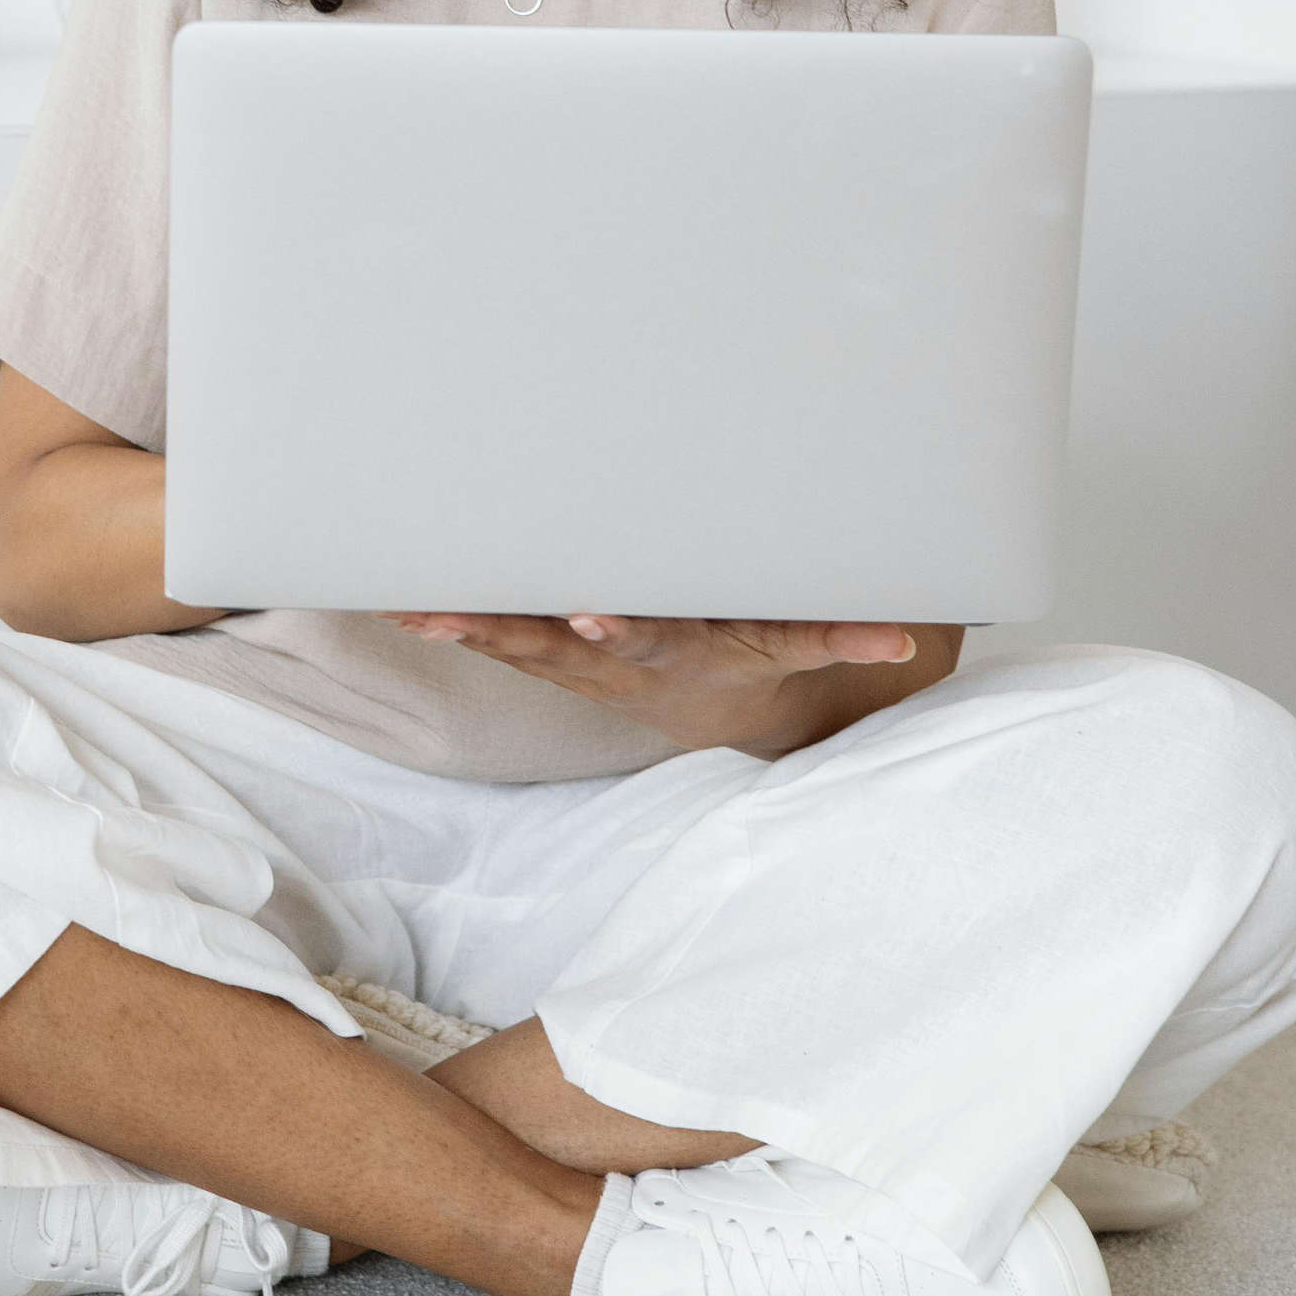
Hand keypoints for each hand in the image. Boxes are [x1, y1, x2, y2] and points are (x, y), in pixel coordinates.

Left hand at [379, 612, 959, 758]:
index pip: (645, 640)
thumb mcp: (804, 644)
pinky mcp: (550, 647)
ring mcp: (577, 657)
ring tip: (399, 605)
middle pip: (550, 645)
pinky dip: (447, 615)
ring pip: (509, 640)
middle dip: (499, 629)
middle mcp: (614, 658)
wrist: (722, 701)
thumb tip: (904, 636)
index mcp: (676, 651)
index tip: (588, 615)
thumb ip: (846, 634)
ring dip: (455, 623)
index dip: (617, 631)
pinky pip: (493, 632)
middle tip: (446, 616)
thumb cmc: (758, 652)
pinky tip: (391, 594)